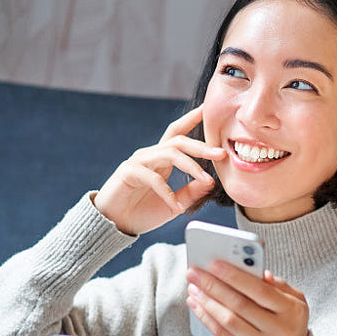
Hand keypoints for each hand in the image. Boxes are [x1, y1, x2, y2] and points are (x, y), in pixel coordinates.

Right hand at [94, 107, 226, 235]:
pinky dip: (168, 193)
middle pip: (178, 141)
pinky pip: (154, 178)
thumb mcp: (175, 203)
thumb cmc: (142, 212)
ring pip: (169, 153)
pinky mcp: (128, 173)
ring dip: (191, 166)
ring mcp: (138, 162)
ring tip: (206, 180)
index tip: (207, 109)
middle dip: (201, 146)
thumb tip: (211, 181)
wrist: (114, 226)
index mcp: (161, 159)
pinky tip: (177, 207)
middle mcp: (150, 155)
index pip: (177, 134)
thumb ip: (191, 192)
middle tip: (221, 153)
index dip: (191, 120)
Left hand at [187, 261, 309, 335]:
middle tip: (194, 273)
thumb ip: (279, 285)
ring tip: (193, 287)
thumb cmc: (289, 321)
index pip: (259, 290)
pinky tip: (196, 305)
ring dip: (207, 302)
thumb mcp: (295, 301)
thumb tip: (259, 271)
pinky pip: (221, 334)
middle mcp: (277, 329)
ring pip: (228, 320)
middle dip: (213, 286)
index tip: (214, 264)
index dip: (235, 276)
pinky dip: (206, 317)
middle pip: (239, 304)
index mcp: (290, 310)